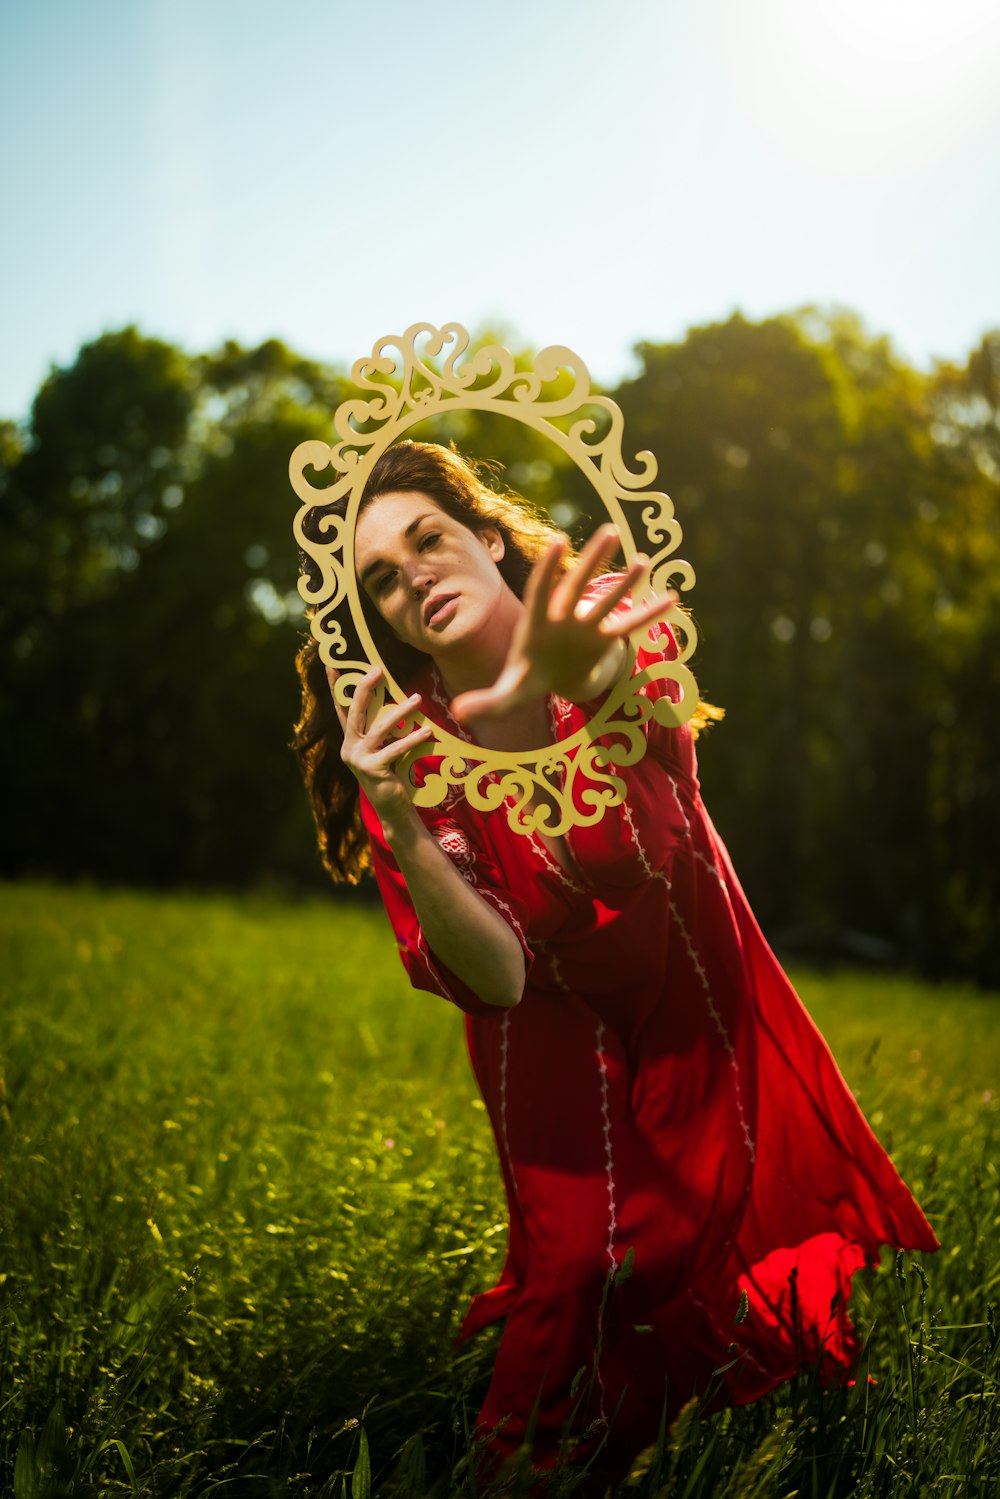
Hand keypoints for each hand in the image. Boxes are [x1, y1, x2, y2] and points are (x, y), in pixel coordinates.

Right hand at [329, 665, 433, 822]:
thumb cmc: (392, 775)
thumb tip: (401, 703)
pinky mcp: (372, 769)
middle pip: (356, 711)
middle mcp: (350, 747)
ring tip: (418, 699)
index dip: (337, 688)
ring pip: (381, 728)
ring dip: (401, 711)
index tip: (332, 665)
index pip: (342, 709)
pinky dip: (413, 739)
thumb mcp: (386, 748)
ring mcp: (358, 758)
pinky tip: (427, 731)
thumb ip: (386, 731)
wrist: (392, 808)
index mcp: (351, 741)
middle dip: (364, 687)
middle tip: (377, 669)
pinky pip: (396, 748)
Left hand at [451, 525, 677, 721]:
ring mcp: (586, 627)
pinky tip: (670, 599)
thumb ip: (488, 702)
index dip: (549, 568)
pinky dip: (648, 615)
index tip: (559, 541)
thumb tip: (459, 713)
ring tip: (644, 561)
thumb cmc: (526, 677)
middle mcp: (563, 617)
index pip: (541, 590)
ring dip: (626, 582)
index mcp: (537, 622)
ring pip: (607, 600)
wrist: (551, 678)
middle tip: (611, 532)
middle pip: (578, 585)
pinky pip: (628, 626)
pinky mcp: (604, 641)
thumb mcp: (509, 693)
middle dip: (593, 560)